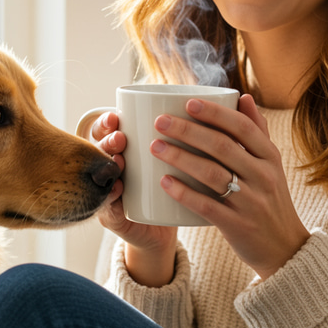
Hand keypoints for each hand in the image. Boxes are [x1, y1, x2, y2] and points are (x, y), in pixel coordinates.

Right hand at [85, 111, 176, 286]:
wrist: (164, 226)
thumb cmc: (173, 183)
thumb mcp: (181, 156)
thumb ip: (191, 133)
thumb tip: (228, 101)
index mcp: (123, 148)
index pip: (107, 130)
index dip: (107, 122)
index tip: (117, 116)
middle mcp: (111, 166)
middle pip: (100, 148)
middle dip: (107, 140)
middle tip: (121, 138)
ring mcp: (109, 190)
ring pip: (101, 173)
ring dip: (108, 164)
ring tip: (119, 161)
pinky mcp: (114, 216)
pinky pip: (107, 205)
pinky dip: (111, 196)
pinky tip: (117, 189)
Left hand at [150, 94, 308, 279]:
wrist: (285, 248)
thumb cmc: (270, 199)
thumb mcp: (271, 165)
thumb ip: (257, 132)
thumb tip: (244, 97)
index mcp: (269, 157)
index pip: (242, 128)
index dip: (215, 113)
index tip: (188, 103)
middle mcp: (263, 176)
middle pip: (222, 147)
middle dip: (188, 131)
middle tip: (159, 122)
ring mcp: (250, 202)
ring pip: (212, 174)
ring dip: (180, 158)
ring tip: (155, 146)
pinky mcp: (237, 225)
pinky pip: (207, 206)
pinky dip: (184, 193)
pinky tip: (164, 182)